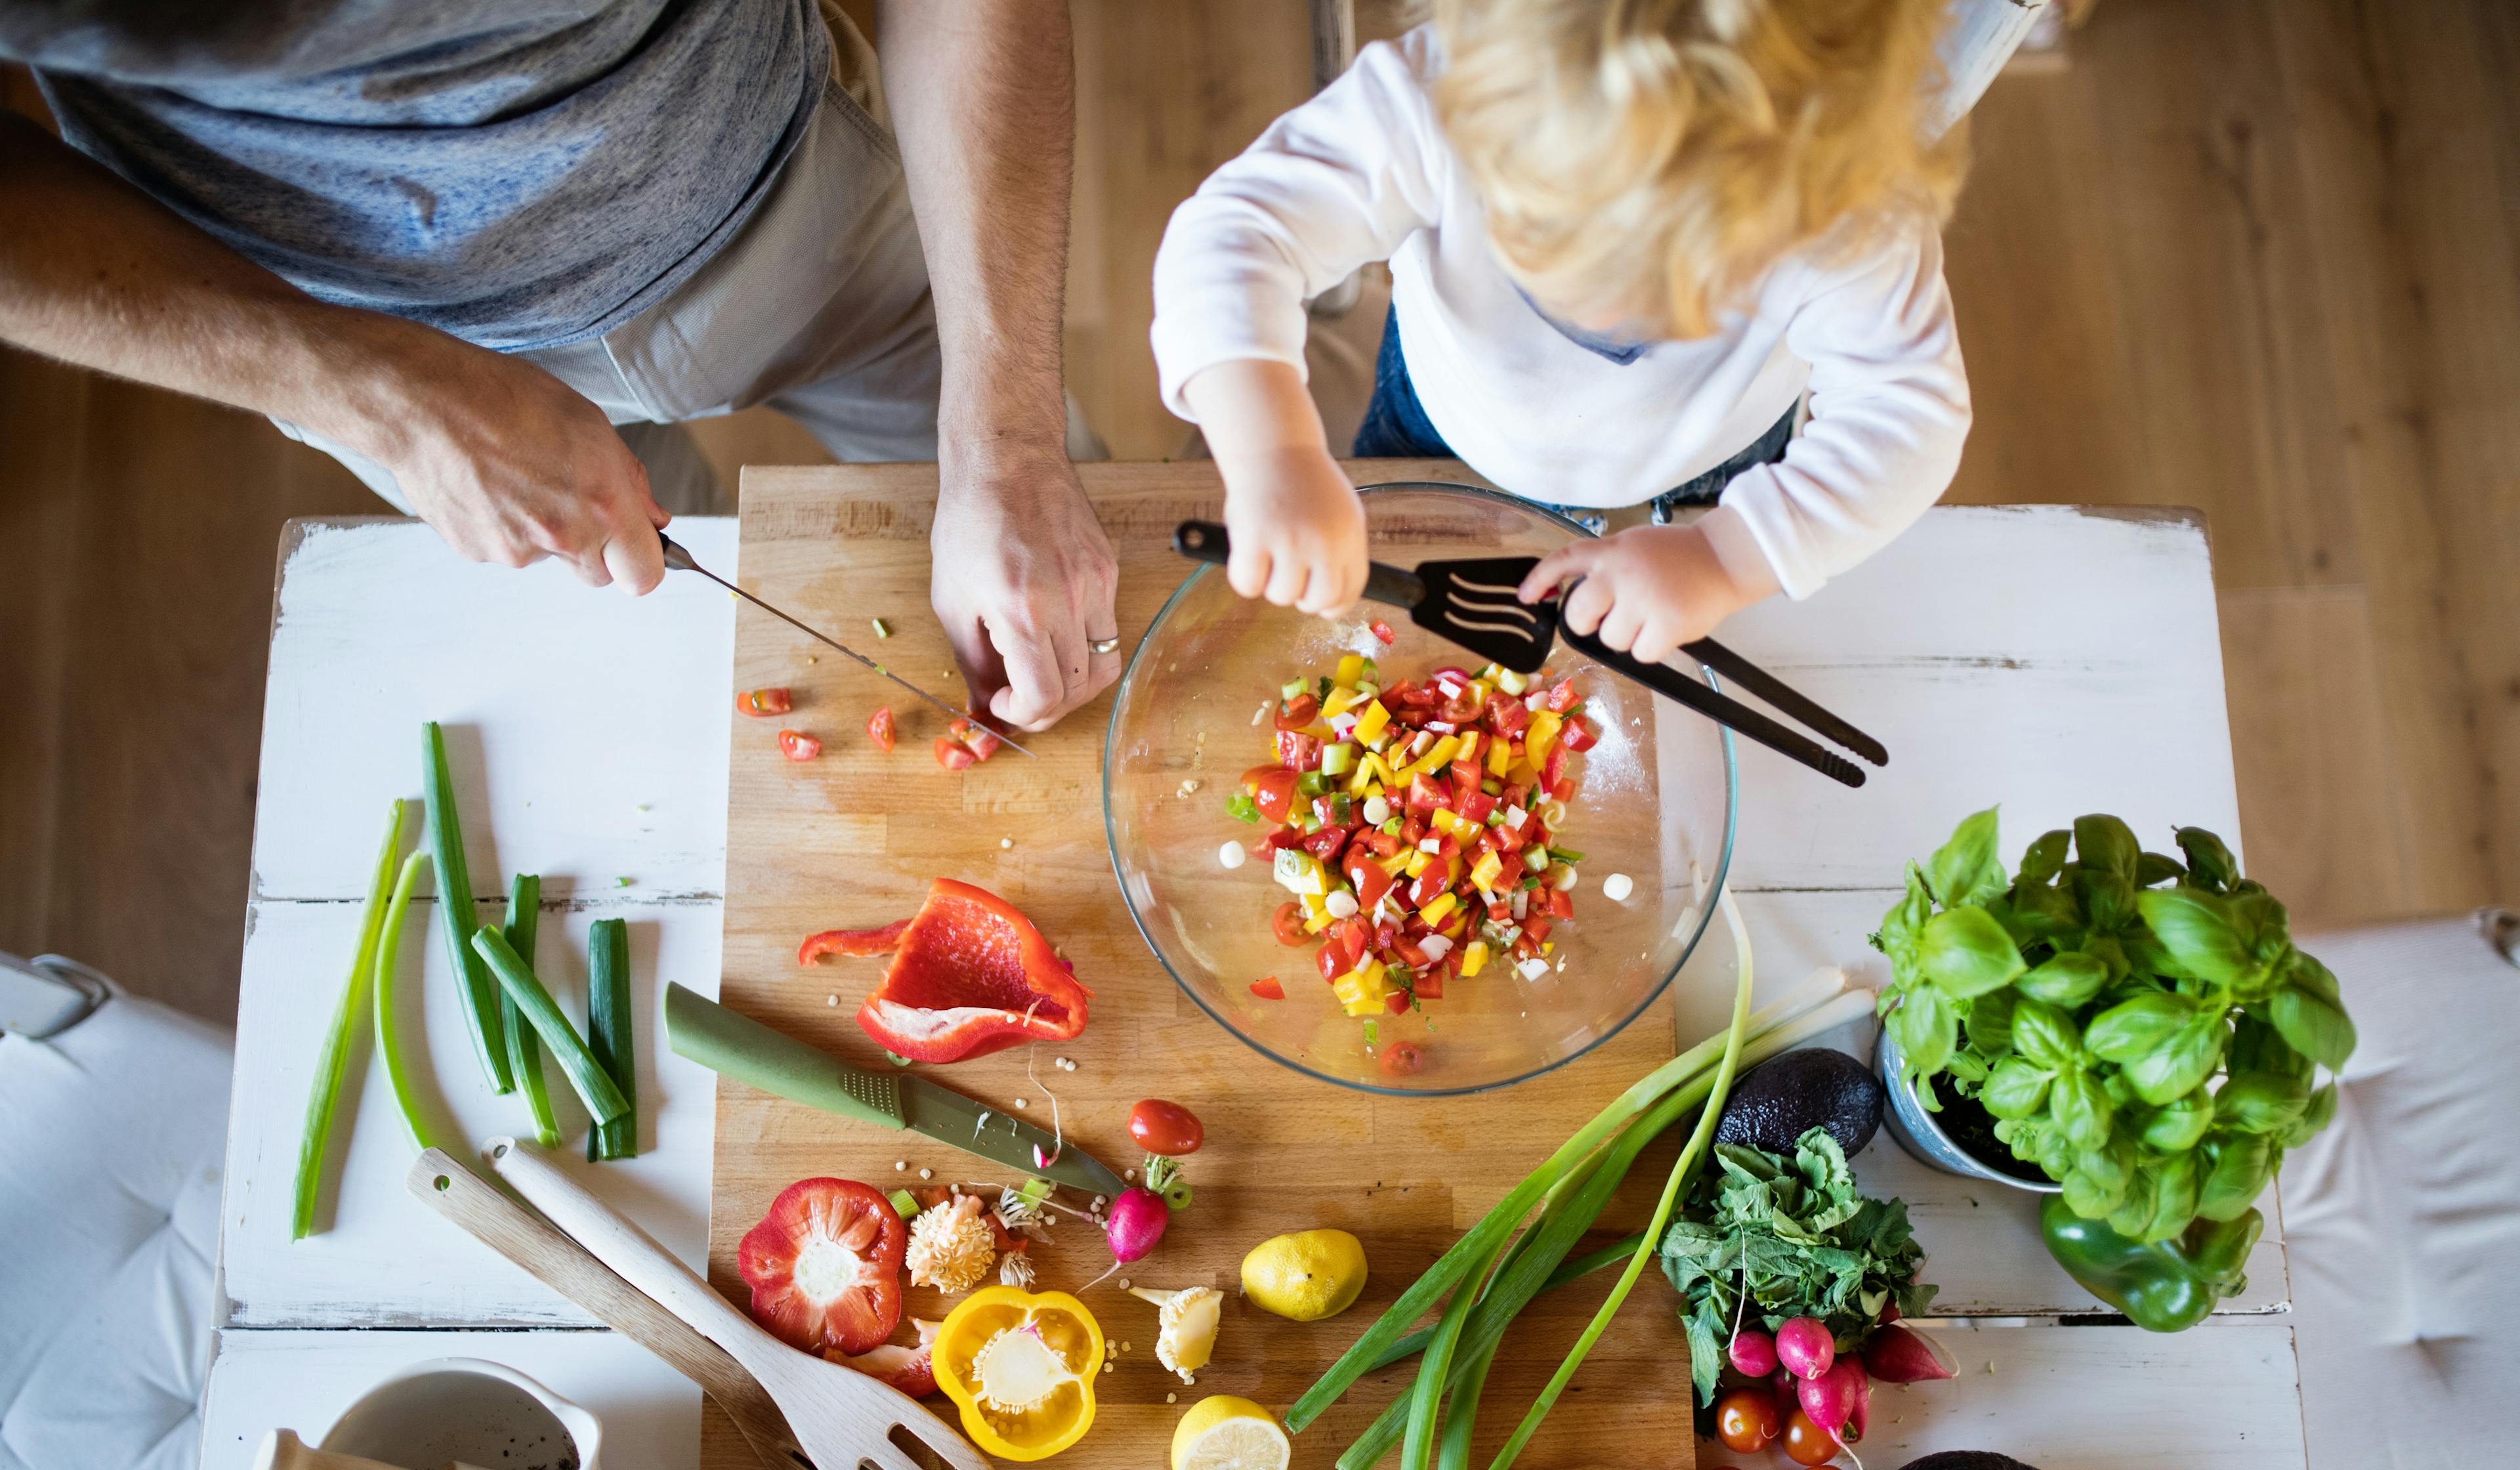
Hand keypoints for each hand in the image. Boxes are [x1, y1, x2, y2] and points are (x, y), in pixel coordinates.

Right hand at [359, 332, 668, 592]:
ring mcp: (517, 550)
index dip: (641, 562)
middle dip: (593, 548)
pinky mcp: (478, 552)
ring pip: (547, 557)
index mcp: (604, 505)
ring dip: (542, 530)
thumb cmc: (507, 398)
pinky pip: (505, 548)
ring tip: (516, 476)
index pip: (644, 576)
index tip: (633, 546)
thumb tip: (653, 518)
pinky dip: (502, 525)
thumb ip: (630, 481)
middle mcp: (564, 536)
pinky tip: (488, 484)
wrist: (424, 402)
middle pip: (597, 574)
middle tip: (568, 498)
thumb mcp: (589, 424)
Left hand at [929, 443, 1120, 730]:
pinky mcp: (1108, 569)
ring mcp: (1095, 585)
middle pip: (1079, 690)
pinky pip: (1108, 627)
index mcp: (1022, 612)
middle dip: (1048, 708)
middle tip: (1022, 699)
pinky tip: (1056, 632)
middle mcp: (1068, 602)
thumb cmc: (970, 523)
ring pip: (1105, 665)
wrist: (1007, 460)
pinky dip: (1084, 645)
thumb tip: (984, 705)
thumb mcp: (952, 600)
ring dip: (1075, 685)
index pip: (1045, 697)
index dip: (1024, 715)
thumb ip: (972, 661)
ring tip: (1045, 674)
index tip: (1004, 703)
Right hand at [1218, 444, 1368, 613]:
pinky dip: (1243, 577)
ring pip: (1281, 596)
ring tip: (1267, 552)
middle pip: (1317, 601)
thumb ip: (1338, 551)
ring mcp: (1290, 541)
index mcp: (1350, 536)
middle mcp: (1325, 541)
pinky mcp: (1255, 538)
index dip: (1334, 604)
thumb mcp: (1340, 513)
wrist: (1273, 447)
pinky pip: (1249, 585)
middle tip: (1288, 576)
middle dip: (1301, 597)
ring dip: (1270, 583)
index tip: (1321, 605)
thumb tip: (1330, 597)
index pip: (1351, 590)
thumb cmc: (1303, 482)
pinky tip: (1247, 553)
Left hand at [1517, 523, 1755, 663]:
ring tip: (1652, 616)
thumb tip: (1568, 597)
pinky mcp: (1666, 624)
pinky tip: (1666, 628)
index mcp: (1612, 550)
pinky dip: (1651, 648)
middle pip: (1578, 615)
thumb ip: (1604, 565)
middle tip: (1612, 617)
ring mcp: (1644, 599)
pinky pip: (1640, 654)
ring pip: (1611, 640)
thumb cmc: (1678, 556)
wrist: (1725, 558)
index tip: (1525, 597)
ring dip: (1627, 636)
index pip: (1563, 560)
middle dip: (1588, 623)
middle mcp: (1622, 573)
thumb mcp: (1634, 545)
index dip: (1539, 579)